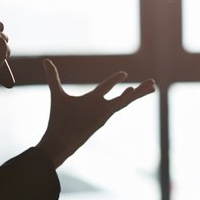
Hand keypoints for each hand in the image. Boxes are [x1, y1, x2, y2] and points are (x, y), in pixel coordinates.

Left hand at [35, 59, 155, 168]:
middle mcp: (100, 106)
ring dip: (138, 93)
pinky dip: (125, 98)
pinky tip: (132, 90)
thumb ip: (53, 77)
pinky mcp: (102, 117)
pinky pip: (116, 106)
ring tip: (153, 86)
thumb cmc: (58, 120)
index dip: (115, 79)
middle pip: (123, 95)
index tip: (125, 74)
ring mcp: (103, 112)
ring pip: (125, 101)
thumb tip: (46, 61)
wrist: (58, 138)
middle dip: (138, 90)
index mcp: (92, 100)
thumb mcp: (57, 94)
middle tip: (153, 84)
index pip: (106, 87)